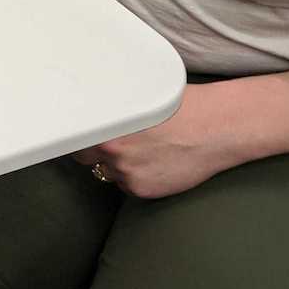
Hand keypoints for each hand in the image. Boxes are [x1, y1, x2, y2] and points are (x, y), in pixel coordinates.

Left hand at [71, 82, 252, 198]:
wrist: (215, 129)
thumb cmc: (183, 107)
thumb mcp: (142, 99)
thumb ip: (116, 111)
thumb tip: (97, 111)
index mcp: (110, 124)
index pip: (74, 136)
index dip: (75, 136)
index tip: (74, 134)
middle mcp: (113, 151)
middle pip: (85, 156)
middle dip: (94, 150)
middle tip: (113, 142)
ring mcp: (127, 172)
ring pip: (108, 171)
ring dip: (117, 165)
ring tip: (142, 150)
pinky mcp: (142, 189)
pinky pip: (127, 185)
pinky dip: (136, 177)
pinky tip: (155, 163)